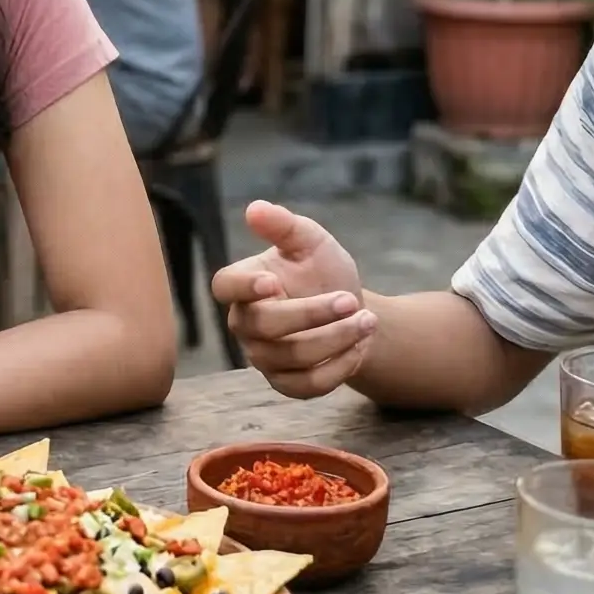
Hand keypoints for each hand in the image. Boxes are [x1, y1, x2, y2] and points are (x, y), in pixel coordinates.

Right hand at [214, 201, 375, 398]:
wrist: (352, 310)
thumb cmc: (322, 271)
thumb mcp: (310, 241)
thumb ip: (284, 226)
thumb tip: (254, 208)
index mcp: (244, 285)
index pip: (225, 287)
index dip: (243, 287)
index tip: (272, 282)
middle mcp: (246, 324)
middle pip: (264, 326)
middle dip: (312, 314)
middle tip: (350, 301)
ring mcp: (263, 357)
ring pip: (292, 357)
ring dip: (336, 339)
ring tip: (368, 321)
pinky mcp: (286, 383)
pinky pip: (307, 385)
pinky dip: (339, 367)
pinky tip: (360, 347)